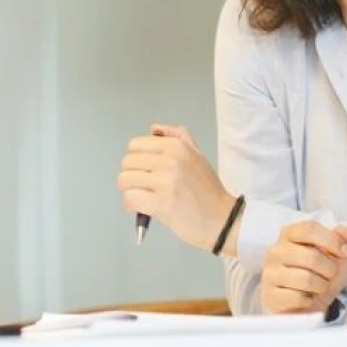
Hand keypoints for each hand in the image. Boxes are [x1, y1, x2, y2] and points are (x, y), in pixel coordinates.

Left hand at [118, 125, 232, 249]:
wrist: (221, 219)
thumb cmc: (207, 190)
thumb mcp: (196, 154)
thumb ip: (177, 136)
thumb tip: (154, 128)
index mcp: (176, 146)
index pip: (135, 145)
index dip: (136, 160)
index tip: (145, 171)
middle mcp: (170, 160)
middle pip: (126, 163)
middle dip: (131, 176)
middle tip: (143, 186)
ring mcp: (165, 182)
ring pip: (124, 180)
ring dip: (129, 191)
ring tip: (142, 197)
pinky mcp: (161, 203)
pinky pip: (130, 198)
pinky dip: (131, 205)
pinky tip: (143, 209)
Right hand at [262, 219, 346, 314]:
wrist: (306, 306)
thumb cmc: (319, 276)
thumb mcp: (335, 256)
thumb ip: (340, 240)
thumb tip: (344, 231)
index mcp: (289, 234)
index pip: (309, 229)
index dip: (331, 240)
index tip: (344, 252)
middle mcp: (276, 251)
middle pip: (312, 257)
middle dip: (329, 269)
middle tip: (329, 275)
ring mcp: (270, 273)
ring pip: (306, 279)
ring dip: (321, 286)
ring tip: (318, 287)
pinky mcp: (271, 296)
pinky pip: (298, 298)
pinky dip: (308, 301)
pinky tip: (305, 298)